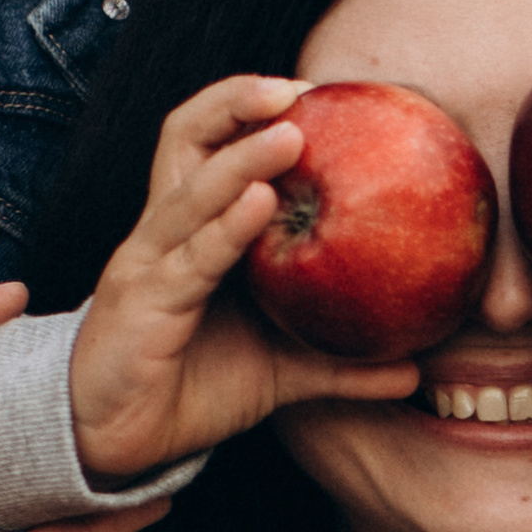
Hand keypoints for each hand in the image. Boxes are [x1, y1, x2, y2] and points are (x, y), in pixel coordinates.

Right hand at [70, 76, 419, 483]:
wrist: (117, 441)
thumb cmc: (193, 387)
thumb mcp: (280, 371)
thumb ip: (340, 362)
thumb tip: (415, 372)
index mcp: (192, 230)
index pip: (210, 144)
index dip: (249, 108)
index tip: (312, 93)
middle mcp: (164, 232)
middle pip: (185, 137)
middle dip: (234, 102)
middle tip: (296, 89)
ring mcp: (148, 264)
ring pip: (190, 192)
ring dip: (241, 160)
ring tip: (290, 133)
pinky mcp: (142, 305)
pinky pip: (190, 259)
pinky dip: (226, 227)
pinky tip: (261, 204)